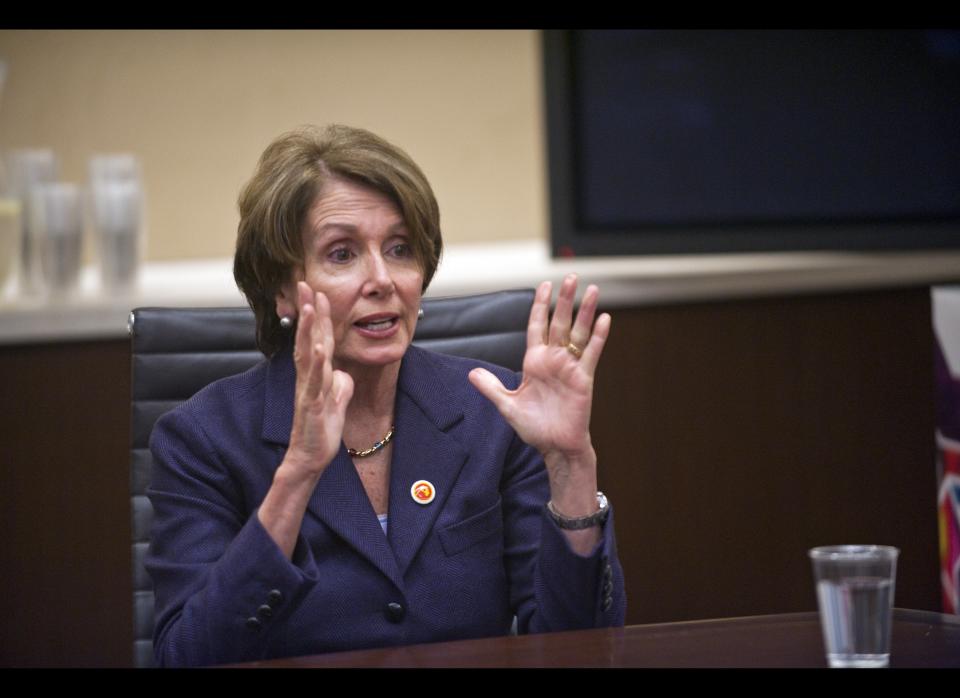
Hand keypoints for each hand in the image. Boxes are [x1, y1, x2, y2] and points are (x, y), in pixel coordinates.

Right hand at [285, 281, 354, 478]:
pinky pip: (314, 380)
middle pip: (306, 337)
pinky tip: (317, 346)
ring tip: (310, 307)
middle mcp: (308, 376)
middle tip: (304, 285)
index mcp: (315, 373)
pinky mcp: (313, 404)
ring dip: (308, 330)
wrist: (309, 456)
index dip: (317, 315)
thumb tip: (342, 373)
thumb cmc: (321, 428)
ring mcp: (309, 389)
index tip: (315, 290)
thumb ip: (339, 382)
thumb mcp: (336, 399)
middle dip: (307, 311)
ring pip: (307, 354)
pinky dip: (316, 363)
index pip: (316, 338)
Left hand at [469, 275, 609, 464]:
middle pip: (559, 322)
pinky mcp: (583, 378)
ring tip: (592, 290)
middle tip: (571, 277)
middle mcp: (554, 360)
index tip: (544, 285)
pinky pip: (592, 354)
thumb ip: (492, 388)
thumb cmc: (535, 427)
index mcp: (535, 362)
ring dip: (585, 311)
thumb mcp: (508, 406)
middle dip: (565, 300)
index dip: (540, 306)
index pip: (537, 326)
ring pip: (579, 333)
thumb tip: (472, 374)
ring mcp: (570, 367)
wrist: (555, 446)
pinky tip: (604, 319)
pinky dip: (598, 337)